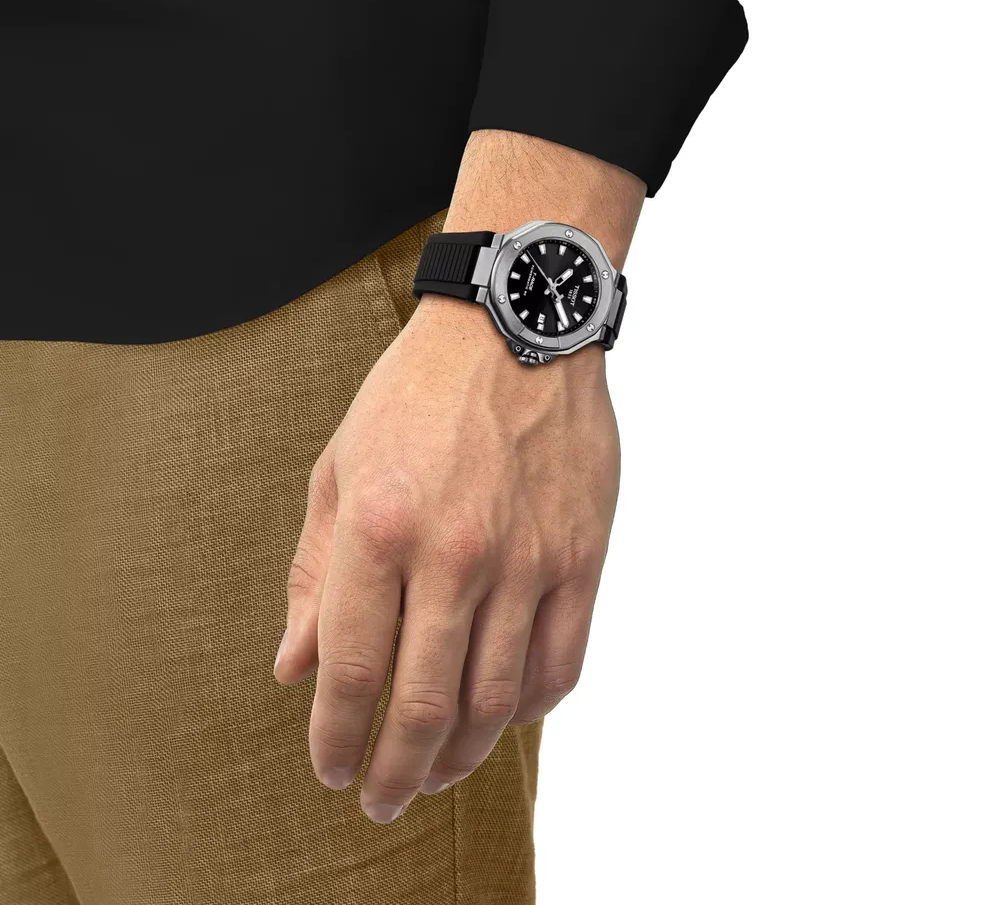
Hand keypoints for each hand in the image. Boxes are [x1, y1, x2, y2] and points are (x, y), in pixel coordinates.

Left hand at [273, 293, 620, 823]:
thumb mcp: (340, 469)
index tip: (330, 770)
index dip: (335, 738)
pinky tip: (503, 715)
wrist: (515, 330)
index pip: (351, 671)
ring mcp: (529, 558)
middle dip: (395, 773)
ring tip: (436, 772)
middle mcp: (455, 553)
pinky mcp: (582, 555)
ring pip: (496, 699)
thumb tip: (294, 668)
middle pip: (423, 705)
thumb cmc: (415, 395)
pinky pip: (562, 662)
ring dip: (460, 755)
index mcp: (380, 527)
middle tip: (382, 800)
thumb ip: (314, 574)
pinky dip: (529, 709)